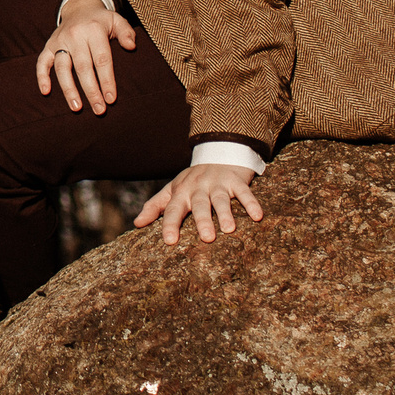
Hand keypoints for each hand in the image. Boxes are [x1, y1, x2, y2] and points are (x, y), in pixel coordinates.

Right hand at [35, 0, 137, 113]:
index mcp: (94, 30)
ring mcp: (60, 40)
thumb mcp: (117, 20)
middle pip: (83, 67)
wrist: (79, 8)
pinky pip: (42, 62)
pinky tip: (46, 92)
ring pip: (62, 67)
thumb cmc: (101, 21)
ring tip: (77, 107)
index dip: (106, 80)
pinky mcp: (48, 45)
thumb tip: (131, 46)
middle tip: (99, 110)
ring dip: (69, 89)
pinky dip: (42, 76)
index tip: (111, 99)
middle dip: (91, 91)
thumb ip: (126, 32)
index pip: (101, 59)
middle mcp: (75, 35)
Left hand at [135, 163, 265, 245]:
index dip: (170, 224)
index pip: (173, 209)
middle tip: (207, 239)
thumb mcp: (172, 190)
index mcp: (181, 192)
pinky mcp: (236, 180)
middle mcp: (199, 188)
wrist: (217, 153)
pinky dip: (252, 203)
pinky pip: (245, 192)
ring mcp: (218, 183)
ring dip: (225, 213)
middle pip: (200, 205)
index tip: (169, 242)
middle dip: (203, 221)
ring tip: (229, 229)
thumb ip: (155, 206)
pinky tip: (258, 216)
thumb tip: (136, 224)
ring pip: (221, 199)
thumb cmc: (192, 180)